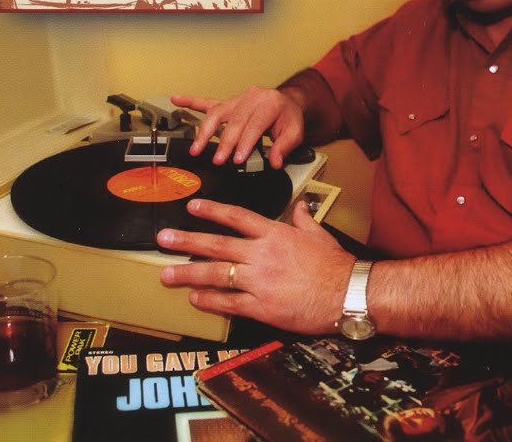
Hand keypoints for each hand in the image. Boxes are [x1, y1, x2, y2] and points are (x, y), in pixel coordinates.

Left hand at [158, 198, 354, 335]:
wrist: (347, 293)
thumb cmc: (335, 265)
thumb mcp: (319, 235)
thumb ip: (304, 219)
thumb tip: (300, 206)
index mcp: (275, 234)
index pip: (237, 218)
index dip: (211, 211)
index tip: (192, 207)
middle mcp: (262, 254)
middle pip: (217, 245)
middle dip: (186, 241)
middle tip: (163, 238)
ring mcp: (259, 281)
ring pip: (216, 274)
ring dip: (188, 274)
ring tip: (167, 274)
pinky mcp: (261, 307)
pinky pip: (229, 303)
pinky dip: (210, 301)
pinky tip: (195, 299)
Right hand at [171, 87, 303, 168]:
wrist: (287, 103)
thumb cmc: (288, 118)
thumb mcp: (295, 133)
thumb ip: (284, 147)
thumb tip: (274, 161)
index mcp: (270, 103)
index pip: (254, 125)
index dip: (245, 143)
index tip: (237, 159)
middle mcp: (251, 97)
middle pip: (234, 121)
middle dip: (224, 143)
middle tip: (218, 159)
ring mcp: (237, 99)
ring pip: (217, 113)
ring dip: (204, 131)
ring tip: (196, 148)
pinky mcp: (227, 102)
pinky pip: (207, 101)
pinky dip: (190, 101)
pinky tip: (176, 100)